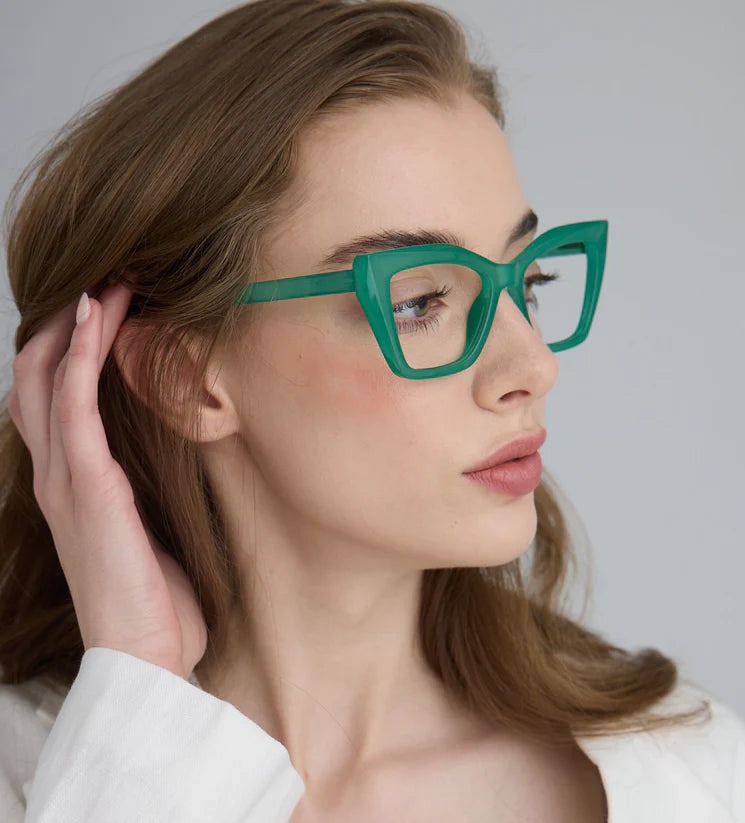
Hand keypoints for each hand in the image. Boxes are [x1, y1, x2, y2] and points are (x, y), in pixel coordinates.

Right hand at [6, 283, 207, 679]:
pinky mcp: (88, 486)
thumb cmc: (152, 597)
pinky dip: (85, 354)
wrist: (145, 654)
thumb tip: (160, 457)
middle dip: (68, 324)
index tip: (108, 308)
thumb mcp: (144, 530)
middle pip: (41, 378)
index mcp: (71, 483)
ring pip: (51, 380)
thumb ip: (137, 490)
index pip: (54, 399)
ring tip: (107, 281)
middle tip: (107, 280)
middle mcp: (57, 474)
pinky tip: (98, 316)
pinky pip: (77, 405)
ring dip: (77, 324)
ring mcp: (66, 478)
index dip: (71, 349)